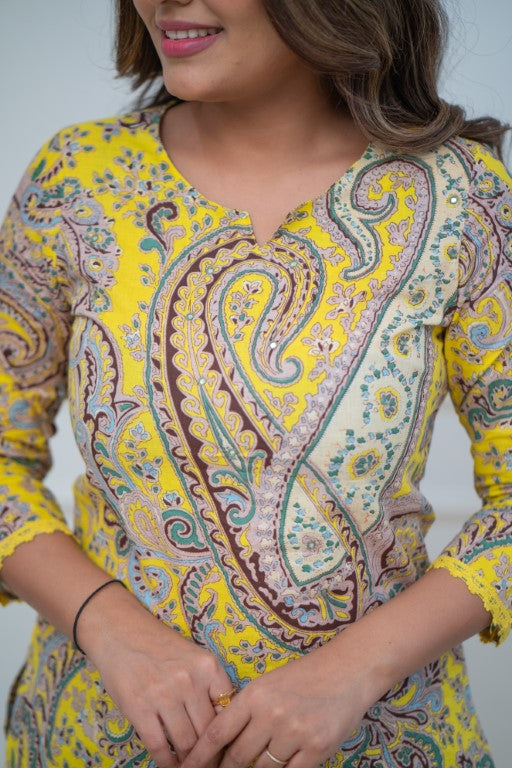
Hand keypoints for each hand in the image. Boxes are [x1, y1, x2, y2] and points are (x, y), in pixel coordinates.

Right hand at [78, 584, 234, 767]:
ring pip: (185, 743)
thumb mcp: (193, 658)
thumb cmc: (160, 647)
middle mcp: (189, 679)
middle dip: (210, 753)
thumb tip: (224, 725)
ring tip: (189, 766)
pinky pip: (159, 746)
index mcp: (208, 666)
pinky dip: (166, 762)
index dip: (227, 734)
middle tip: (210, 763)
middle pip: (207, 731)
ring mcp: (164, 694)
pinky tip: (169, 765)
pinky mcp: (140, 708)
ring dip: (188, 761)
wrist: (121, 632)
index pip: (227, 710)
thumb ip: (209, 686)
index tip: (226, 748)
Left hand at [181, 639, 370, 767]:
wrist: (347, 670)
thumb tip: (222, 745)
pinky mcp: (317, 749)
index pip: (218, 732)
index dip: (199, 756)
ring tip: (252, 764)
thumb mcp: (268, 684)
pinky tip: (279, 765)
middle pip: (236, 756)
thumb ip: (246, 711)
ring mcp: (294, 733)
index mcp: (255, 695)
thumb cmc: (304, 676)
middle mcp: (271, 714)